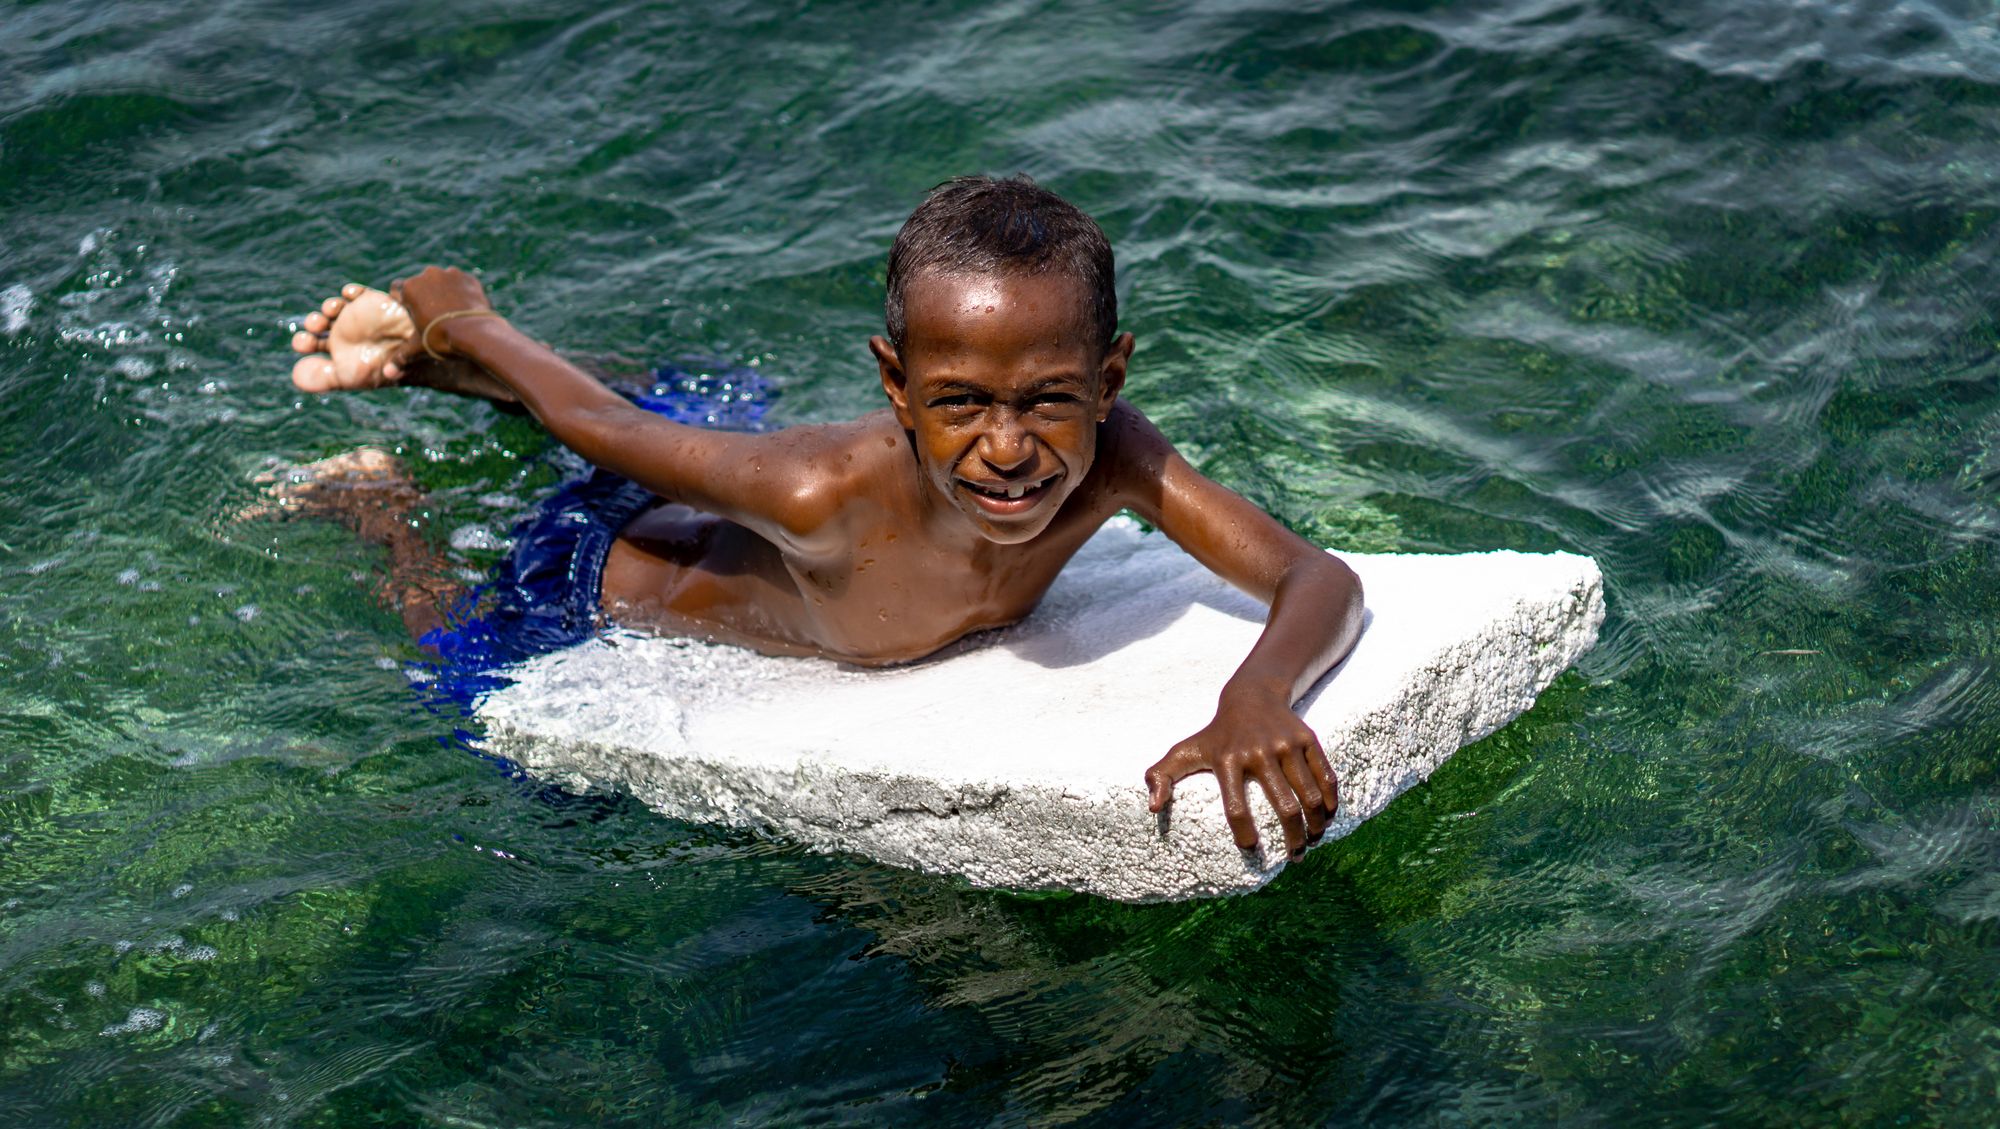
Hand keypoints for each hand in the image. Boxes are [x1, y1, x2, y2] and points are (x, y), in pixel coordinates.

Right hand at [389, 266, 497, 365]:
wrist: (476, 334)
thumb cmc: (442, 340)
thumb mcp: (418, 349)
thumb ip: (400, 358)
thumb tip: (387, 374)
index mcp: (409, 288)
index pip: (397, 290)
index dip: (402, 302)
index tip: (410, 313)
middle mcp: (428, 275)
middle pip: (420, 283)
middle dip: (424, 296)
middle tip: (432, 315)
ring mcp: (450, 274)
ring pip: (442, 281)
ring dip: (443, 291)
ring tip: (450, 311)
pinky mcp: (469, 278)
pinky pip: (461, 283)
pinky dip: (462, 291)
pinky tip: (465, 308)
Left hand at [1145, 691, 1337, 855]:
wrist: (1251, 696)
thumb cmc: (1215, 734)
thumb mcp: (1184, 751)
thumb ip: (1160, 777)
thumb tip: (1152, 809)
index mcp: (1227, 761)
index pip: (1235, 807)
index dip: (1244, 834)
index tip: (1252, 849)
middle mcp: (1259, 752)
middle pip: (1284, 807)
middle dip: (1293, 840)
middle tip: (1295, 857)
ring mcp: (1286, 746)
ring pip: (1310, 797)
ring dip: (1315, 827)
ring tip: (1311, 842)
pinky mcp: (1308, 741)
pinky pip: (1327, 779)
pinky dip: (1331, 804)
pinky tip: (1326, 820)